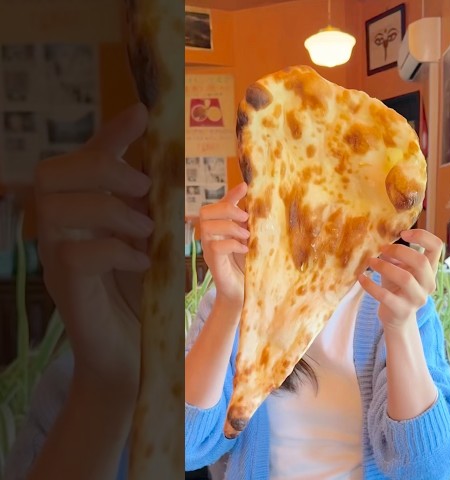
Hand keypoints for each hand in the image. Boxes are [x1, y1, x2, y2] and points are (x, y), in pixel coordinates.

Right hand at [35, 104, 151, 400]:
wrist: (133, 358)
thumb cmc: (142, 298)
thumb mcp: (153, 242)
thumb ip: (152, 205)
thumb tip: (163, 163)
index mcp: (82, 215)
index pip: (82, 161)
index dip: (110, 134)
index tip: (144, 114)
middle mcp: (60, 232)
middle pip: (53, 174)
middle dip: (103, 170)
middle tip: (143, 191)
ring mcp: (56, 261)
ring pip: (57, 208)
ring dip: (112, 211)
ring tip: (147, 232)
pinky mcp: (66, 291)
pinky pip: (76, 253)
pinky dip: (116, 250)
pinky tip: (142, 264)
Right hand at [199, 182, 249, 311]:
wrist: (245, 293)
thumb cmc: (249, 266)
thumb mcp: (254, 240)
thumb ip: (253, 225)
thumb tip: (264, 207)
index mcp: (222, 227)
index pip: (221, 204)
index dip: (231, 194)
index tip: (246, 186)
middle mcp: (212, 235)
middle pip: (206, 211)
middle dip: (227, 210)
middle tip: (245, 219)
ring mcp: (210, 249)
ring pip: (208, 226)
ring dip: (230, 227)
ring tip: (247, 236)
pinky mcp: (214, 262)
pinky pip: (215, 245)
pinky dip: (232, 244)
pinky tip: (244, 249)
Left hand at [358, 229, 442, 329]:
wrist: (396, 318)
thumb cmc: (397, 287)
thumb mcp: (398, 268)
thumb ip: (393, 254)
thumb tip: (380, 237)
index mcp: (430, 270)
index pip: (437, 247)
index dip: (422, 236)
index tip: (403, 233)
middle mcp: (428, 284)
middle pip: (421, 262)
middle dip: (399, 251)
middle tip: (382, 248)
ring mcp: (417, 299)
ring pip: (405, 278)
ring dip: (384, 266)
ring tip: (370, 261)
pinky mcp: (402, 310)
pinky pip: (385, 295)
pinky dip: (371, 285)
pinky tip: (361, 277)